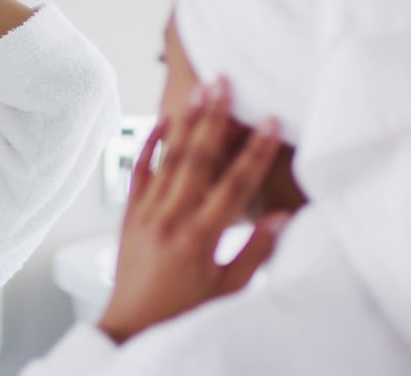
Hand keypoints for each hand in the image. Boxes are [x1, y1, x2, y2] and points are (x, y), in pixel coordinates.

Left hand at [97, 78, 289, 343]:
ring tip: (201, 90)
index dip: (255, 151)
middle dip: (214, 119)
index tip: (271, 122)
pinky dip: (149, 146)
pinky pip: (138, 173)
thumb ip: (255, 252)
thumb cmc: (184, 313)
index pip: (234, 185)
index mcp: (200, 238)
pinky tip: (162, 121)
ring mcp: (145, 215)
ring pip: (167, 160)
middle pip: (196, 160)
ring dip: (186, 122)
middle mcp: (170, 220)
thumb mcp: (229, 289)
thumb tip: (281, 216)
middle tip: (225, 82)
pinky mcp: (128, 216)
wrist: (132, 328)